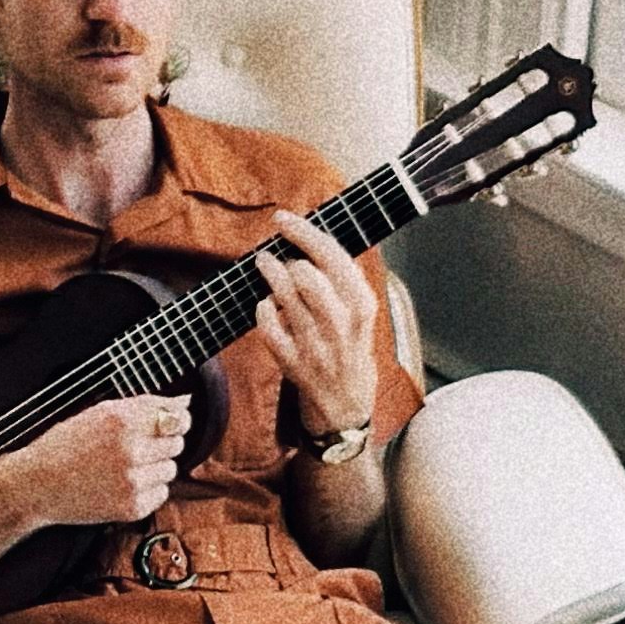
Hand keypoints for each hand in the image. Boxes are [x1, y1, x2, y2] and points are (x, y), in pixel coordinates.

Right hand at [6, 394, 192, 527]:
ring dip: (155, 468)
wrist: (37, 485)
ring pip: (170, 470)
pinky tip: (122, 485)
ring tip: (125, 467)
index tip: (173, 425)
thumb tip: (184, 402)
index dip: (178, 421)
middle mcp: (131, 449)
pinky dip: (148, 490)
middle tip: (136, 448)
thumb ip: (145, 406)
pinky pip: (161, 494)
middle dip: (162, 444)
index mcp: (122, 419)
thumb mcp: (100, 413)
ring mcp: (133, 481)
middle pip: (177, 444)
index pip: (177, 418)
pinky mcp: (132, 506)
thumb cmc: (64, 446)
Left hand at [252, 210, 379, 443]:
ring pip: (282, 295)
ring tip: (266, 266)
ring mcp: (315, 345)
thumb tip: (312, 238)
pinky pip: (266, 324)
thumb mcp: (361, 313)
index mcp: (362, 306)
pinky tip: (267, 306)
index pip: (332, 256)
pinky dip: (262, 309)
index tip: (282, 219)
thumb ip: (344, 279)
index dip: (303, 231)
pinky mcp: (292, 362)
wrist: (347, 405)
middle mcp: (340, 325)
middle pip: (305, 273)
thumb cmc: (351, 349)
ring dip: (269, 274)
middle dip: (286, 257)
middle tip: (277, 253)